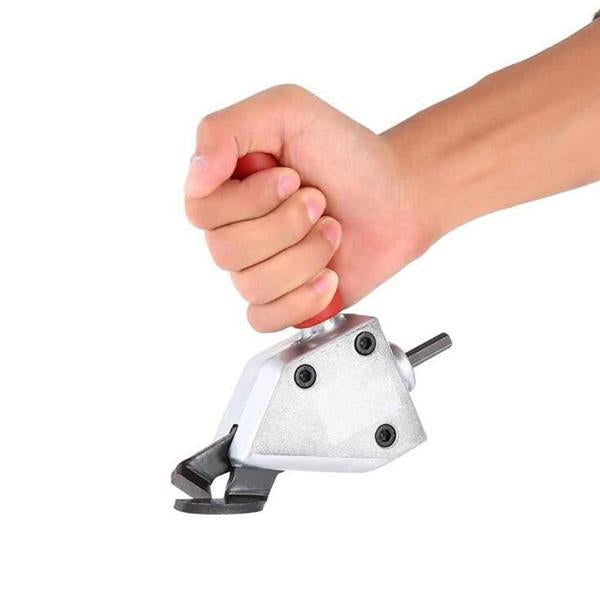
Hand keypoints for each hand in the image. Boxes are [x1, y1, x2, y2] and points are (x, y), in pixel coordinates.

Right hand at [184, 85, 436, 330]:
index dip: (250, 201)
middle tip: (320, 203)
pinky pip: (265, 318)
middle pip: (226, 251)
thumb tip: (196, 177)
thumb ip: (227, 129)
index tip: (293, 178)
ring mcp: (258, 267)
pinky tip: (328, 276)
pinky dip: (302, 299)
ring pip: (251, 285)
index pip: (202, 211)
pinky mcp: (283, 300)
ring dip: (305, 256)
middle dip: (287, 226)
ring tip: (332, 232)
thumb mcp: (289, 111)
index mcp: (228, 187)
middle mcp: (236, 229)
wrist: (397, 198)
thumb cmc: (348, 155)